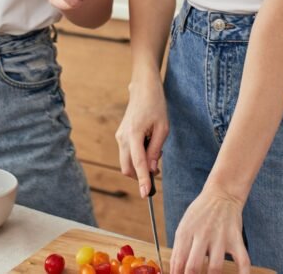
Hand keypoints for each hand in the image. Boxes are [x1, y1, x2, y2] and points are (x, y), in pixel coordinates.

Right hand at [115, 68, 167, 196]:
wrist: (143, 88)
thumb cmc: (156, 105)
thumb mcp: (162, 128)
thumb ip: (156, 150)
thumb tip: (151, 169)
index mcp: (134, 134)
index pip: (138, 164)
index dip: (143, 181)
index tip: (146, 195)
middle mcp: (123, 137)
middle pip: (127, 168)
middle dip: (140, 175)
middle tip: (157, 167)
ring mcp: (120, 136)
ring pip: (126, 162)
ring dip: (139, 164)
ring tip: (155, 149)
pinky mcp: (121, 136)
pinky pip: (127, 153)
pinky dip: (137, 156)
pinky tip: (148, 144)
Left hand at [170, 187, 249, 273]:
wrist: (222, 194)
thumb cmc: (200, 213)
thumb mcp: (184, 226)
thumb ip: (179, 249)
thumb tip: (175, 272)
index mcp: (186, 232)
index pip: (178, 261)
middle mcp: (202, 235)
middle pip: (193, 267)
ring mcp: (220, 238)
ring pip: (215, 268)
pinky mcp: (236, 239)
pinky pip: (243, 260)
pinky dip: (243, 273)